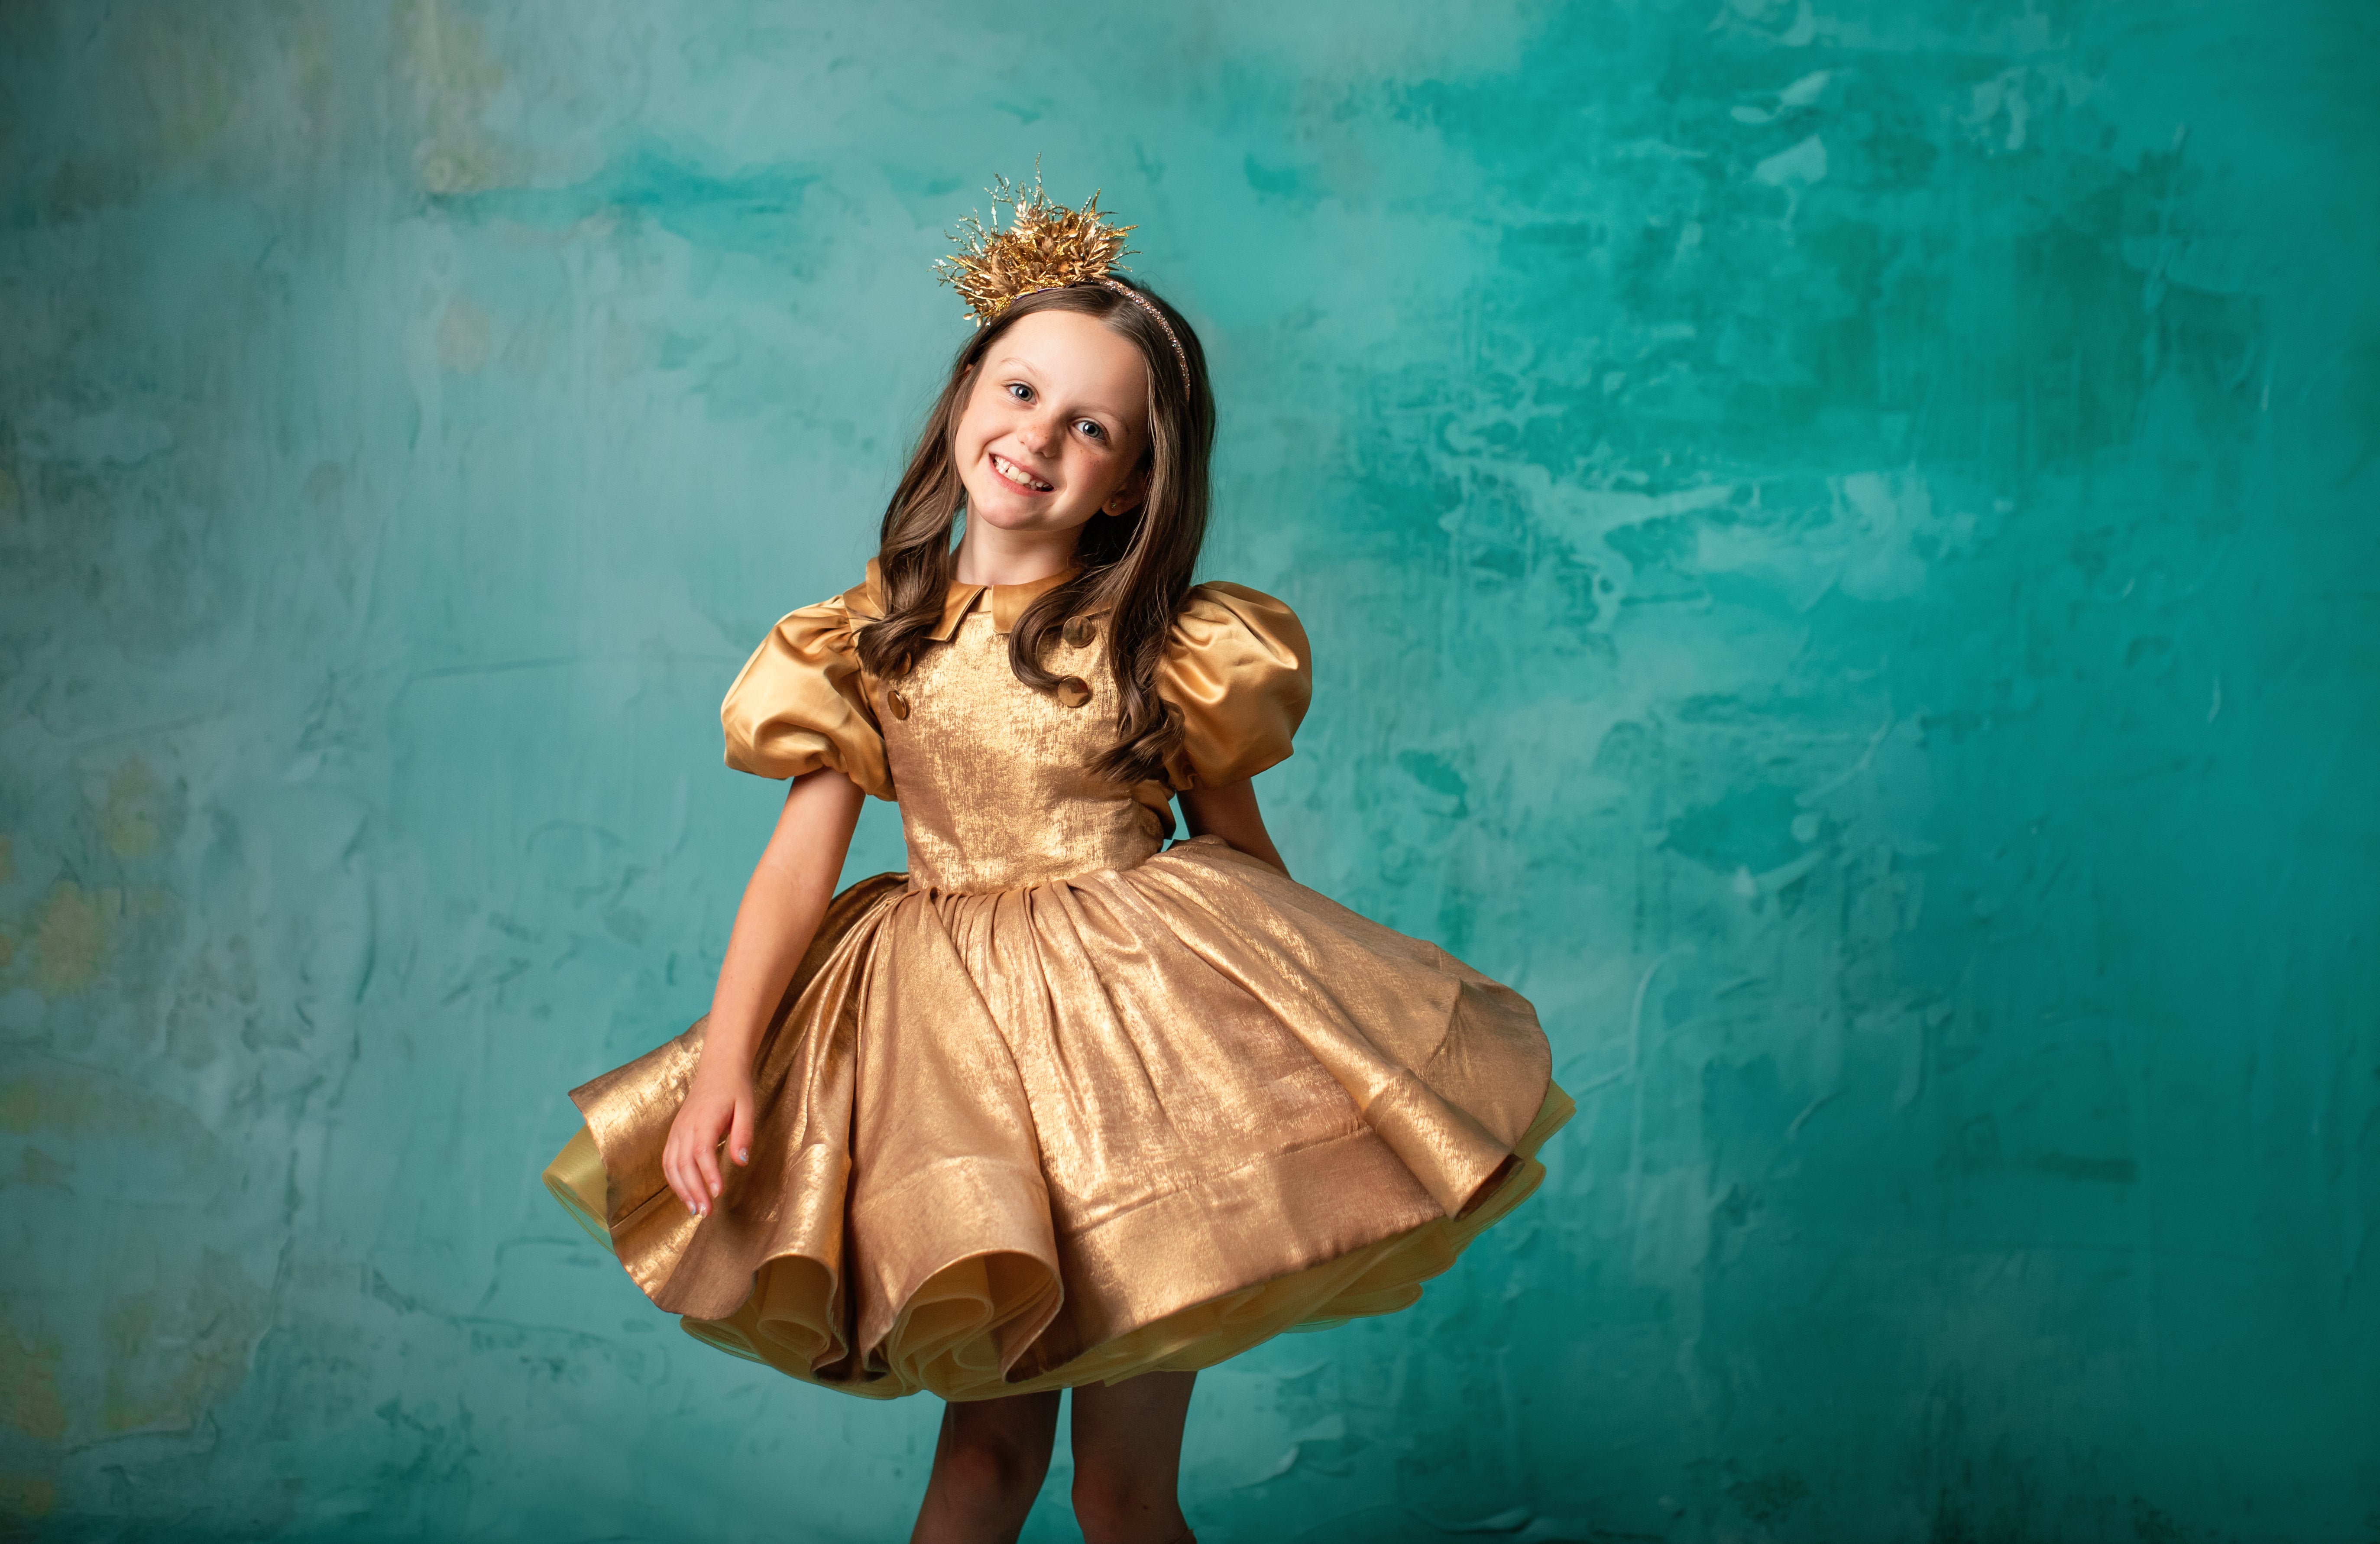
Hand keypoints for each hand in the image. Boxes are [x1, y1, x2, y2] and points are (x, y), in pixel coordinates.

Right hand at [662, 1064, 753, 1218]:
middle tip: (705, 1213)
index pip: (702, 1152)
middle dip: (693, 1191)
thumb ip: (744, 1134)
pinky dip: (674, 1180)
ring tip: (695, 1210)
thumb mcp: (747, 1107)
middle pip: (684, 1164)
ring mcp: (677, 1130)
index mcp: (704, 1119)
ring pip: (672, 1165)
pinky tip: (685, 1194)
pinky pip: (668, 1160)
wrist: (718, 1069)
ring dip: (681, 1190)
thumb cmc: (735, 1089)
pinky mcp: (675, 1134)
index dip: (708, 1174)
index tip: (718, 1193)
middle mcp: (686, 1126)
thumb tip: (742, 1161)